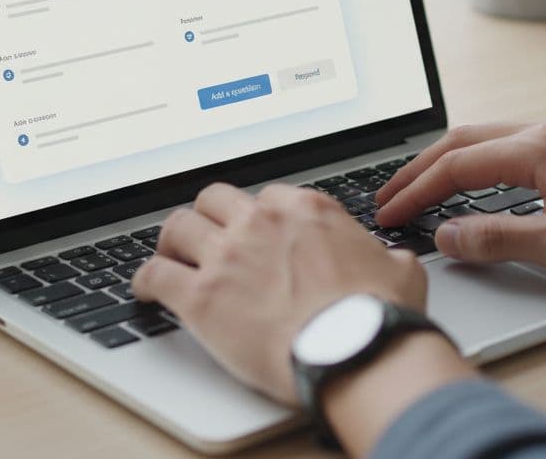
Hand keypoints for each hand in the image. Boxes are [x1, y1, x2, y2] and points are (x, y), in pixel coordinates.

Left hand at [133, 183, 428, 403]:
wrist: (354, 350)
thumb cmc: (377, 315)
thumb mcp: (400, 270)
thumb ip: (387, 257)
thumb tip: (392, 260)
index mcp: (307, 210)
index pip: (268, 197)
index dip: (258, 216)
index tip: (255, 231)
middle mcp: (262, 222)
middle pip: (215, 199)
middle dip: (209, 216)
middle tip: (207, 235)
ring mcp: (227, 256)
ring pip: (177, 226)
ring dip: (172, 241)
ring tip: (170, 255)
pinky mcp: (201, 297)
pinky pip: (154, 275)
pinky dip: (145, 281)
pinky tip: (146, 290)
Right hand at [375, 119, 545, 277]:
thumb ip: (498, 239)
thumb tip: (448, 235)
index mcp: (536, 149)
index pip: (455, 166)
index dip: (415, 192)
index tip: (390, 214)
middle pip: (463, 141)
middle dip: (420, 170)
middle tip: (390, 197)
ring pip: (489, 138)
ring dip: (450, 162)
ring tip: (423, 188)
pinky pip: (513, 144)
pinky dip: (481, 160)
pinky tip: (481, 181)